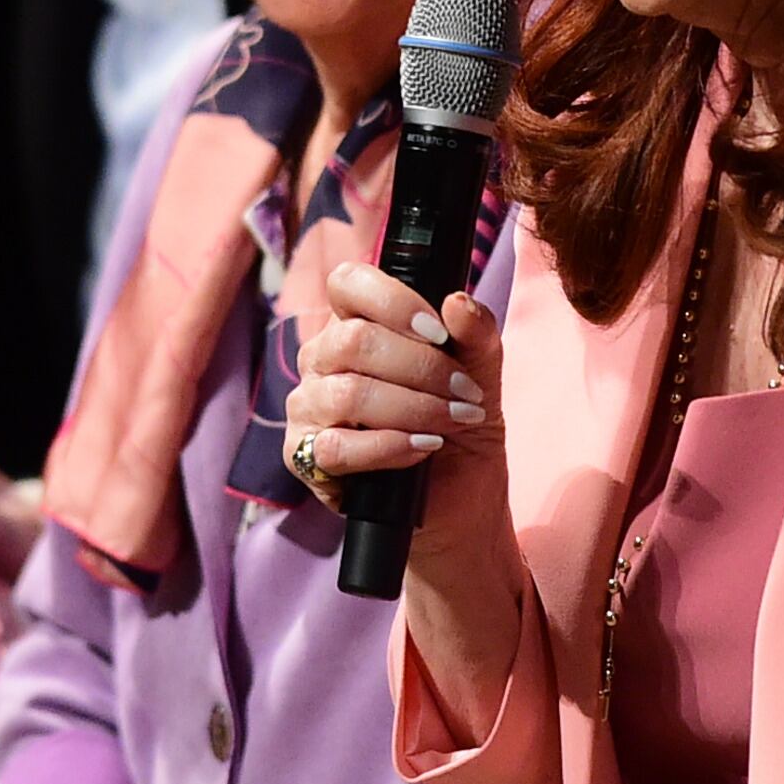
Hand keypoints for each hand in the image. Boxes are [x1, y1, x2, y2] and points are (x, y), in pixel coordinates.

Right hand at [298, 264, 519, 575]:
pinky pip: (336, 446)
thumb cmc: (460, 428)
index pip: (348, 283)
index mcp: (356, 323)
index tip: (439, 332)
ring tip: (453, 422)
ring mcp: (307, 405)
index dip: (392, 301)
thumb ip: (477, 335)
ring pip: (347, 394)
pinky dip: (388, 447)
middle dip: (421, 368)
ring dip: (413, 409)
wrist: (459, 501)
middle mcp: (322, 358)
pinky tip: (421, 451)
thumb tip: (459, 302)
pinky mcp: (302, 455)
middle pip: (354, 340)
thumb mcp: (481, 378)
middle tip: (466, 393)